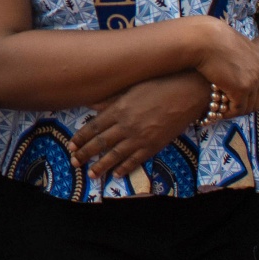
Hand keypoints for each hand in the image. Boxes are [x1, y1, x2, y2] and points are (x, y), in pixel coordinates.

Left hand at [71, 72, 209, 179]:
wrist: (187, 92)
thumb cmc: (158, 85)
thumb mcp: (131, 88)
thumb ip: (110, 99)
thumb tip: (90, 104)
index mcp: (118, 109)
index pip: (93, 127)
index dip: (81, 138)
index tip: (71, 146)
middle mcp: (126, 125)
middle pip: (101, 143)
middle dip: (85, 154)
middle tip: (74, 163)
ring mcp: (140, 137)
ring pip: (116, 155)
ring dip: (102, 166)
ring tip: (91, 174)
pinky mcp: (154, 145)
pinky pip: (136, 160)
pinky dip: (125, 168)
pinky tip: (117, 173)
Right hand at [191, 18, 258, 115]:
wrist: (204, 39)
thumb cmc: (212, 39)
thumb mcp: (235, 46)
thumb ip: (241, 57)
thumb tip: (236, 64)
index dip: (258, 100)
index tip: (246, 103)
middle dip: (245, 107)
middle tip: (231, 109)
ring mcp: (253, 81)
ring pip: (248, 107)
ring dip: (236, 111)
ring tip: (222, 111)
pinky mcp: (240, 89)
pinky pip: (237, 108)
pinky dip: (228, 112)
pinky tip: (218, 112)